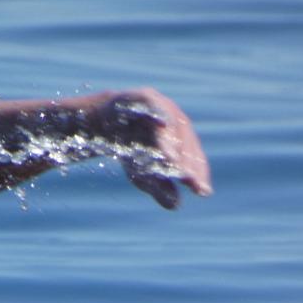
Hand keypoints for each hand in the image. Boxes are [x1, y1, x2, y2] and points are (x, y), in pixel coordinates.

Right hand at [103, 88, 211, 208]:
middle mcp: (175, 120)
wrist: (101, 121)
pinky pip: (150, 104)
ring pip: (170, 124)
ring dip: (172, 142)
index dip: (198, 173)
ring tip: (174, 161)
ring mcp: (160, 107)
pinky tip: (163, 124)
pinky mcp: (140, 97)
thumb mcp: (142, 173)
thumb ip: (158, 187)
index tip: (202, 191)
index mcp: (181, 137)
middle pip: (185, 141)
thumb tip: (175, 205)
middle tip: (188, 179)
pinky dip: (158, 113)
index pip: (193, 156)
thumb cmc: (129, 147)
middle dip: (187, 161)